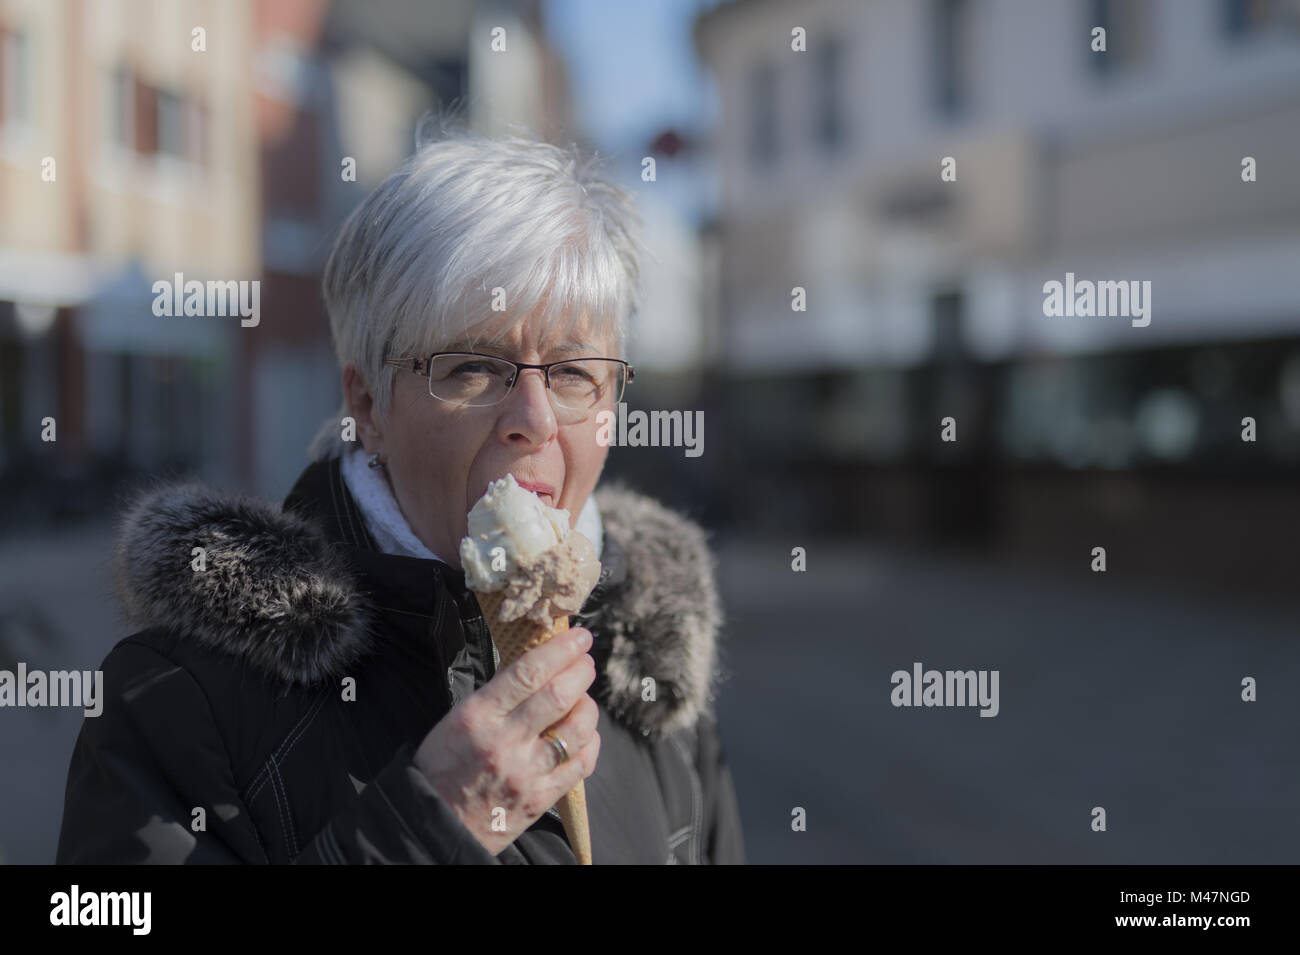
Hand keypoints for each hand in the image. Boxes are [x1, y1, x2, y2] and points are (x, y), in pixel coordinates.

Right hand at [412, 626, 600, 855]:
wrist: (437, 824)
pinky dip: (590, 742)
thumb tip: (536, 666)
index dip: (561, 649)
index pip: (528, 672)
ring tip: (583, 698)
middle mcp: (505, 742)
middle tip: (585, 662)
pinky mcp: (541, 798)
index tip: (579, 637)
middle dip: (581, 671)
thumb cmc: (444, 765)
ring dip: (588, 706)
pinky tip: (584, 734)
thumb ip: (497, 695)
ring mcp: (527, 772)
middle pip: (559, 695)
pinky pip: (582, 763)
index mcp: (478, 716)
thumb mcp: (458, 719)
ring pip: (577, 728)